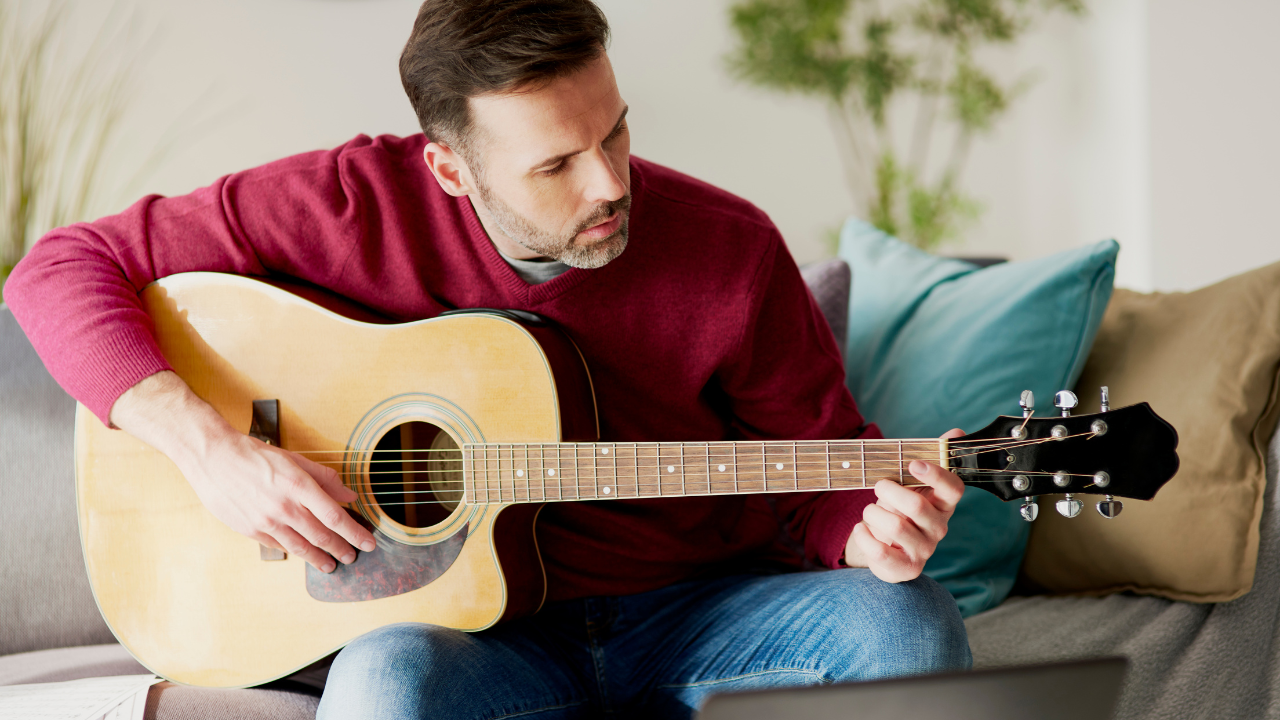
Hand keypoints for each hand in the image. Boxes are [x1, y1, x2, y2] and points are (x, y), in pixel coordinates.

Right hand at [178, 431, 375, 573]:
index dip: (354, 533)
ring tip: (332, 564)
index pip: (335, 516)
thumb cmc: (255, 455)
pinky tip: (305, 554)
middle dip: (342, 549)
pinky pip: (280, 546)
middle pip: (322, 536)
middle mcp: (285, 507)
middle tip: (353, 556)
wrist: (213, 458)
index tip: (368, 542)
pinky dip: (296, 551)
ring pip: (301, 547)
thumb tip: (349, 495)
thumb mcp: (294, 459)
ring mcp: (267, 522)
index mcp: (299, 485)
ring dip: (320, 558)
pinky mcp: (251, 530)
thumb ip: (324, 478)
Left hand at [843, 428, 966, 582]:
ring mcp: (924, 550)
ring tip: (870, 511)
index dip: (936, 474)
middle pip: (917, 506)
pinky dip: (864, 535)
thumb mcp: (913, 484)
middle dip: (889, 491)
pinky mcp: (906, 568)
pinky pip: (880, 551)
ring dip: (873, 513)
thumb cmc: (901, 510)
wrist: (887, 547)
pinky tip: (862, 529)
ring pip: (896, 526)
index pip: (954, 489)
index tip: (912, 463)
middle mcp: (939, 528)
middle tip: (878, 486)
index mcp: (943, 504)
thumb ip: (932, 458)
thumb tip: (957, 433)